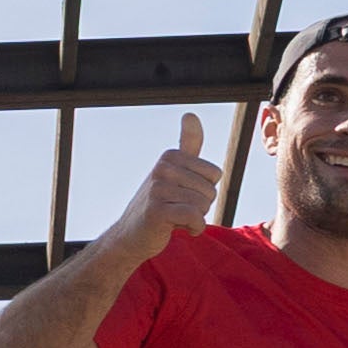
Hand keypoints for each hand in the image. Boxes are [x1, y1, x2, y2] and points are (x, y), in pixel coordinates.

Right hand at [113, 112, 221, 243]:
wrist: (132, 234)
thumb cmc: (159, 203)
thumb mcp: (174, 170)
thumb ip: (187, 144)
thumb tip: (190, 113)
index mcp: (170, 156)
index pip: (215, 174)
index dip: (204, 189)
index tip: (183, 194)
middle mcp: (162, 168)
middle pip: (210, 191)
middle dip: (200, 206)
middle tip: (177, 208)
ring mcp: (158, 188)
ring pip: (203, 205)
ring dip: (195, 218)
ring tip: (173, 217)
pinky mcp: (157, 211)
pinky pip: (195, 217)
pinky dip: (194, 228)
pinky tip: (177, 228)